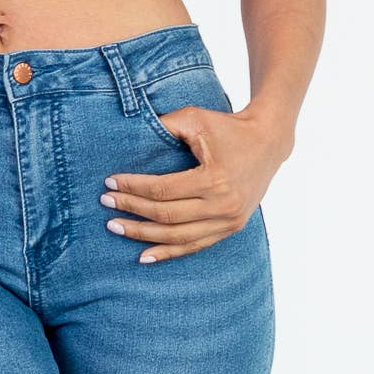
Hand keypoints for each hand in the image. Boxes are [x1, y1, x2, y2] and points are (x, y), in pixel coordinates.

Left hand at [100, 102, 285, 262]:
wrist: (267, 142)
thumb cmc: (227, 127)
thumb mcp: (196, 118)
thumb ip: (164, 125)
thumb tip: (128, 134)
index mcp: (214, 179)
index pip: (163, 190)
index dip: (133, 187)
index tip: (110, 183)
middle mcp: (223, 206)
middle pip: (166, 216)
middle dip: (132, 210)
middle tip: (105, 204)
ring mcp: (228, 221)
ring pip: (178, 237)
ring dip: (143, 235)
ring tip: (115, 227)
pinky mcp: (230, 228)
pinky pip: (194, 246)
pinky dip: (168, 252)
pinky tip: (144, 256)